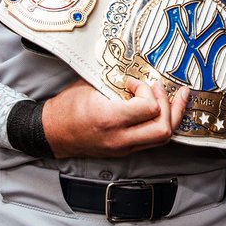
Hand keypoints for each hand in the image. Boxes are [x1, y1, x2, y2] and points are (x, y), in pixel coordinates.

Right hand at [41, 76, 189, 157]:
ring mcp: (123, 148)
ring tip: (175, 99)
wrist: (51, 133)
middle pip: (164, 129)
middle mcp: (120, 138)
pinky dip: (160, 124)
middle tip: (162, 88)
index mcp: (110, 119)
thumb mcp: (90, 87)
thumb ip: (116, 82)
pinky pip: (152, 140)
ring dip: (171, 117)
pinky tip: (162, 111)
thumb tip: (137, 74)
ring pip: (163, 139)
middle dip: (170, 106)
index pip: (149, 108)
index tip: (134, 83)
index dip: (146, 90)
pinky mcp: (124, 151)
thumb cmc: (66, 108)